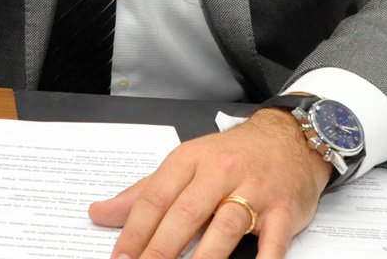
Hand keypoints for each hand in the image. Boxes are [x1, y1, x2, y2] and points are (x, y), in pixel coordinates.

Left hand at [89, 108, 331, 258]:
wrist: (288, 139)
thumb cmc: (230, 155)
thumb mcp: (183, 164)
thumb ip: (143, 193)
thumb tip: (98, 214)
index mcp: (189, 160)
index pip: (156, 198)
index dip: (135, 230)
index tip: (120, 257)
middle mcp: (220, 172)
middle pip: (186, 214)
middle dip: (161, 248)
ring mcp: (255, 191)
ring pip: (226, 226)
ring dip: (204, 258)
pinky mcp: (284, 210)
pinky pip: (273, 241)